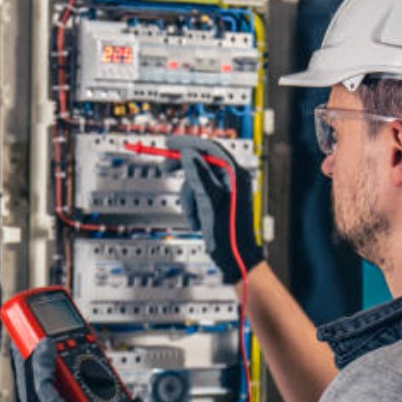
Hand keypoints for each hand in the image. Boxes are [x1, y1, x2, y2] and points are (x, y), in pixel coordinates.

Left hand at [12, 339, 110, 401]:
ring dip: (84, 367)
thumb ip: (41, 372)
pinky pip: (86, 393)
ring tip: (94, 362)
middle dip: (64, 349)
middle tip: (76, 337)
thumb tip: (43, 343)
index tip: (38, 317)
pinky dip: (95, 385)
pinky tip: (104, 385)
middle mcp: (42, 400)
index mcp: (28, 395)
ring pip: (72, 376)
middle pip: (52, 363)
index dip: (29, 335)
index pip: (23, 356)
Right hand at [167, 135, 263, 283]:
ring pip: (196, 181)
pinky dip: (194, 207)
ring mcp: (226, 190)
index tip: (169, 143)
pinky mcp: (219, 201)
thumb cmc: (229, 233)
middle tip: (165, 168)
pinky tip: (199, 221)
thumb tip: (188, 153)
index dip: (188, 143)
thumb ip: (199, 175)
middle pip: (201, 162)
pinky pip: (199, 195)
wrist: (235, 258)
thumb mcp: (210, 201)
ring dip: (189, 198)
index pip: (209, 148)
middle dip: (183, 170)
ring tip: (195, 216)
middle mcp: (232, 179)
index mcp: (234, 175)